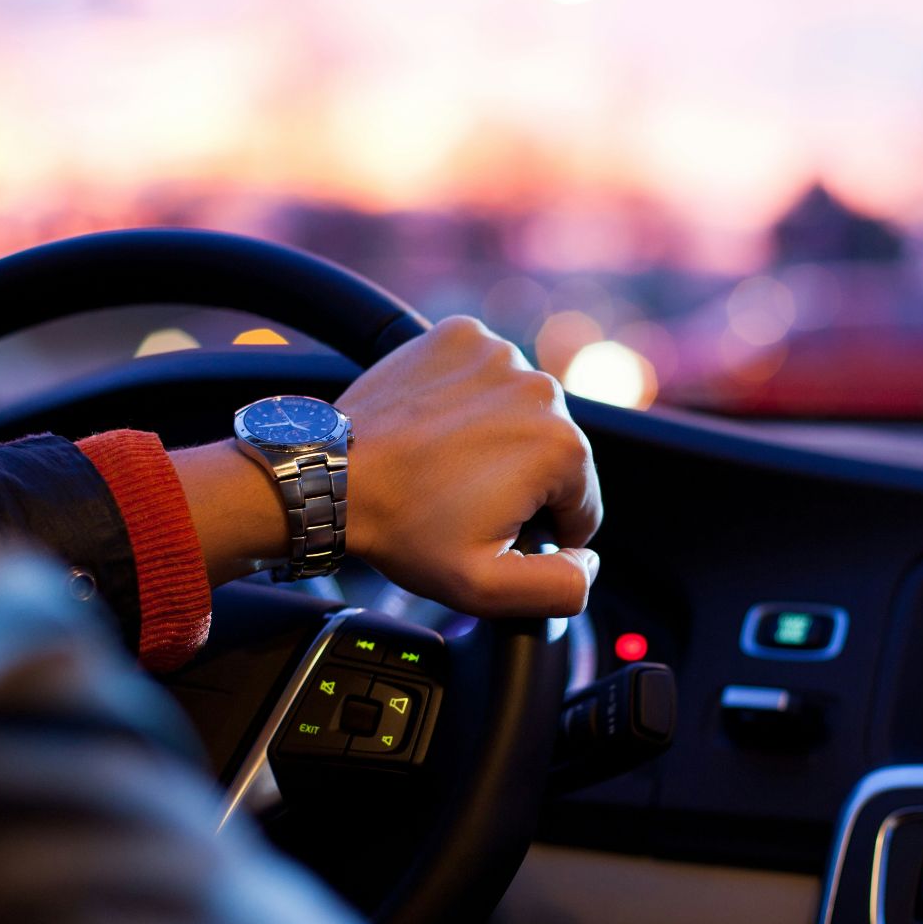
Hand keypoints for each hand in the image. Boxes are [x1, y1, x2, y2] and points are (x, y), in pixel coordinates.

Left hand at [173, 316, 602, 616]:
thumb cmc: (403, 529)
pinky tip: (437, 426)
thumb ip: (561, 587)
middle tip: (461, 500)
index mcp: (562, 447)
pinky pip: (485, 373)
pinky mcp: (461, 335)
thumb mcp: (487, 588)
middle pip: (554, 453)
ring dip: (497, 437)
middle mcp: (541, 388)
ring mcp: (499, 353)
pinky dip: (470, 397)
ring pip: (521, 411)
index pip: (582, 505)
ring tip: (444, 464)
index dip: (541, 531)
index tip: (491, 529)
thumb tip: (590, 561)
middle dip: (519, 481)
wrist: (332, 476)